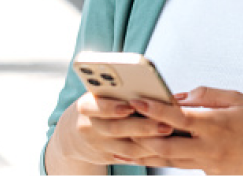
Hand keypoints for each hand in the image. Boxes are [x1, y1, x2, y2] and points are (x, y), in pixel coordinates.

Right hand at [53, 91, 176, 165]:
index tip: (129, 106)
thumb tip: (149, 84)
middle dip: (143, 126)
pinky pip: (131, 158)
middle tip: (164, 122)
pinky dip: (148, 153)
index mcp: (86, 106)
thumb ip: (117, 90)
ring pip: (127, 148)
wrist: (73, 135)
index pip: (94, 106)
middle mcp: (90, 127)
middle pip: (117, 128)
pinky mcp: (109, 158)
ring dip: (150, 142)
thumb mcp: (98, 93)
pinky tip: (164, 146)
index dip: (111, 107)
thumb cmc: (97, 103)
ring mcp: (100, 146)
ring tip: (169, 132)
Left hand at [128, 86, 242, 174]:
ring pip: (167, 160)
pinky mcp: (211, 175)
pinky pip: (180, 166)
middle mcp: (209, 148)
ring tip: (119, 143)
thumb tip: (180, 95)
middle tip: (117, 122)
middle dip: (138, 134)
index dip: (153, 107)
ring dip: (142, 152)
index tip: (134, 99)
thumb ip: (207, 95)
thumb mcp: (239, 98)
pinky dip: (161, 159)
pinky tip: (145, 154)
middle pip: (164, 144)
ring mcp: (209, 166)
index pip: (178, 116)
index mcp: (217, 124)